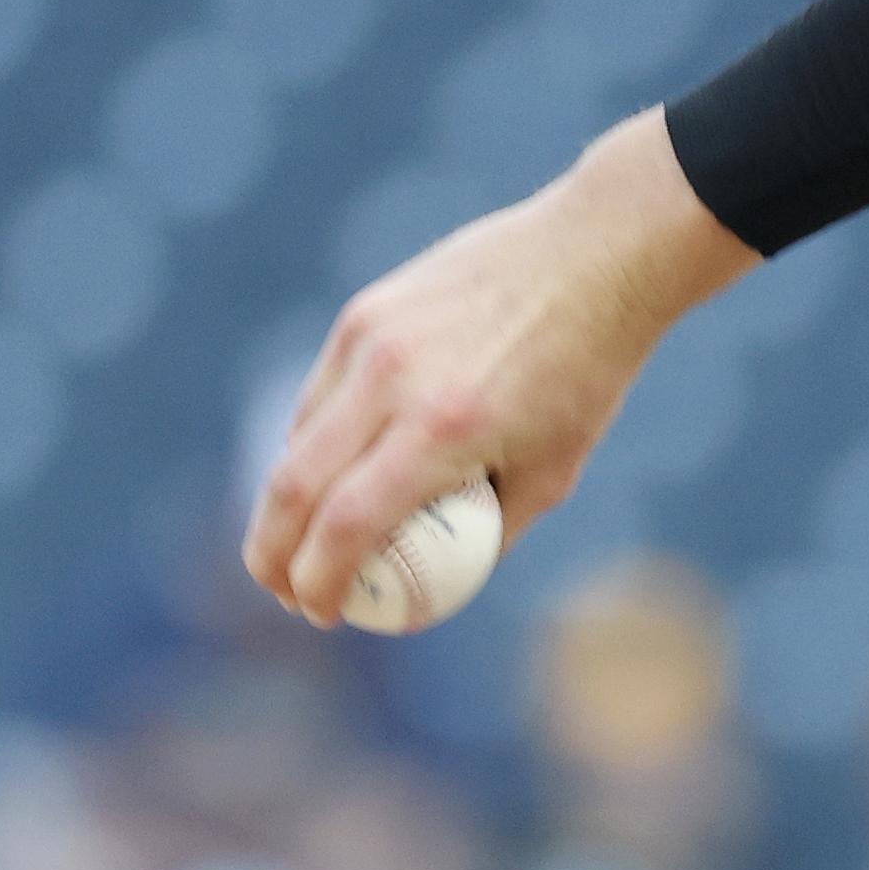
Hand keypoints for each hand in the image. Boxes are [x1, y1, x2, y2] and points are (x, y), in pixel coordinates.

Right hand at [242, 109, 755, 625]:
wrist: (598, 257)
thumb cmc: (587, 373)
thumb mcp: (555, 468)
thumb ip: (489, 531)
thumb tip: (432, 593)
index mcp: (444, 430)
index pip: (346, 525)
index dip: (318, 581)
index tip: (319, 612)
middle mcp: (394, 381)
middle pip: (291, 487)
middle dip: (270, 554)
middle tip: (282, 589)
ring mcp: (371, 338)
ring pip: (297, 438)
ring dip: (288, 500)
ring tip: (306, 536)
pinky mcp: (365, 310)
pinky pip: (321, 391)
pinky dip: (315, 440)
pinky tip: (338, 465)